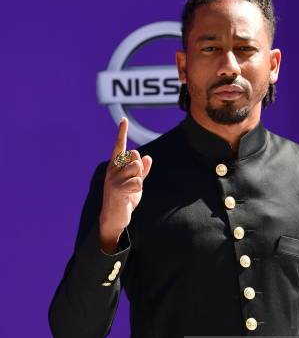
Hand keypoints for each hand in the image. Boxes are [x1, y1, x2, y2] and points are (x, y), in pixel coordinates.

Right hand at [99, 117, 152, 252]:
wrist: (115, 218)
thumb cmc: (124, 200)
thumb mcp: (135, 184)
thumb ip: (142, 172)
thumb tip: (148, 157)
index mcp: (115, 166)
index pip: (119, 146)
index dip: (122, 133)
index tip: (124, 119)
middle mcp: (112, 169)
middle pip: (135, 157)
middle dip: (140, 168)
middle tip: (132, 182)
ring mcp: (113, 179)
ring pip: (137, 169)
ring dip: (139, 181)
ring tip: (130, 190)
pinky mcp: (118, 189)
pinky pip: (138, 182)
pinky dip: (138, 190)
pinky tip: (129, 196)